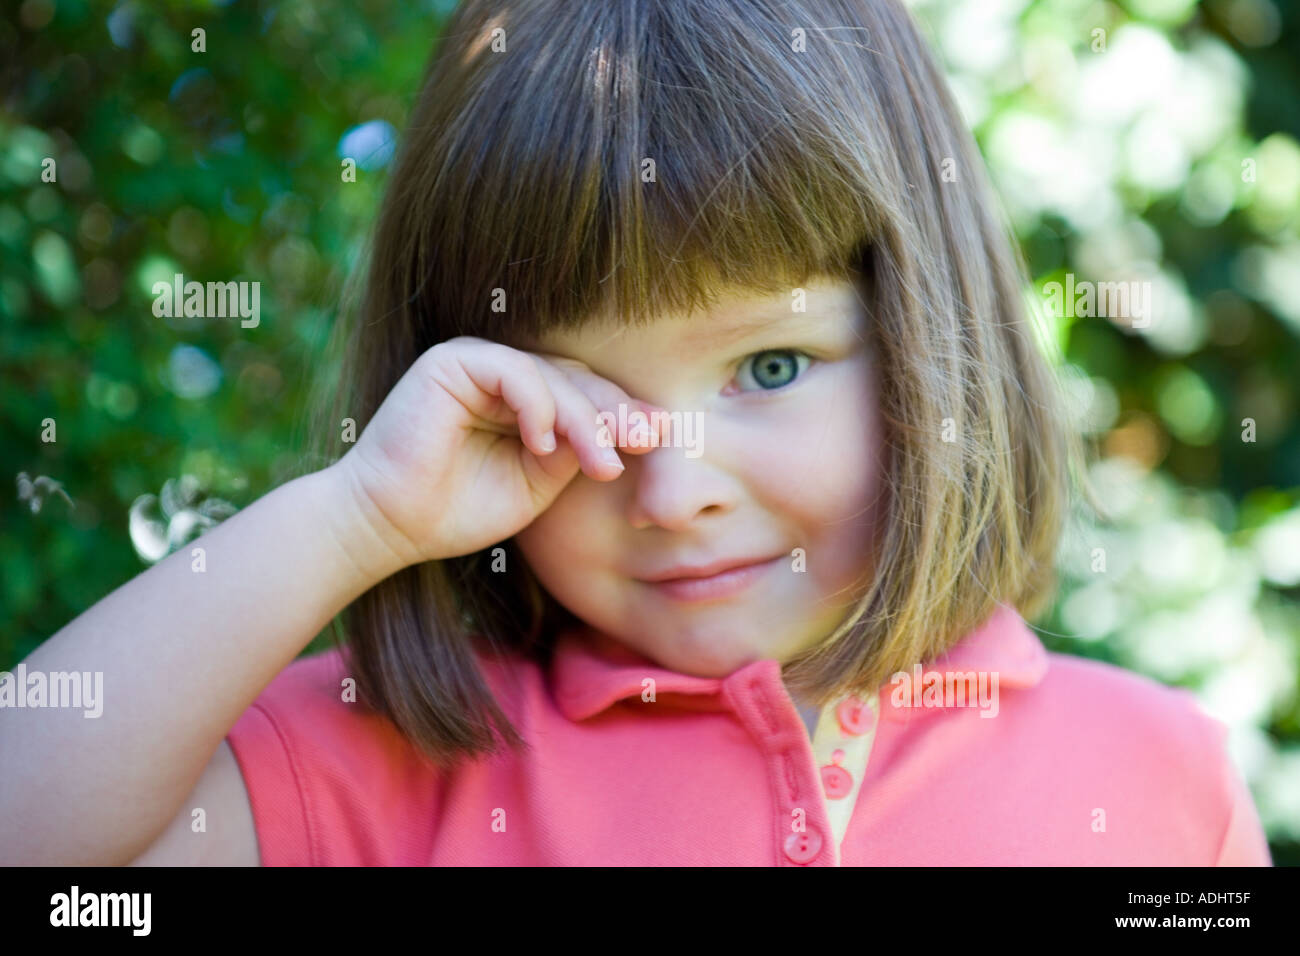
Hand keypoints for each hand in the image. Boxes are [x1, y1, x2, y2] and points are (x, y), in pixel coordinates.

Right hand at [333, 336, 663, 565]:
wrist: (391, 527)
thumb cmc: (459, 510)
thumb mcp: (538, 483)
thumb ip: (576, 452)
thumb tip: (630, 429)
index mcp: (524, 400)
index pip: (586, 395)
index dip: (624, 415)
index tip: (661, 438)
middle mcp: (502, 375)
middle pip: (578, 380)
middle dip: (617, 413)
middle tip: (649, 441)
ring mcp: (477, 363)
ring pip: (553, 376)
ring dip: (586, 420)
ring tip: (603, 463)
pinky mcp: (452, 362)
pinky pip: (514, 371)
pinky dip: (538, 406)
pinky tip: (545, 446)